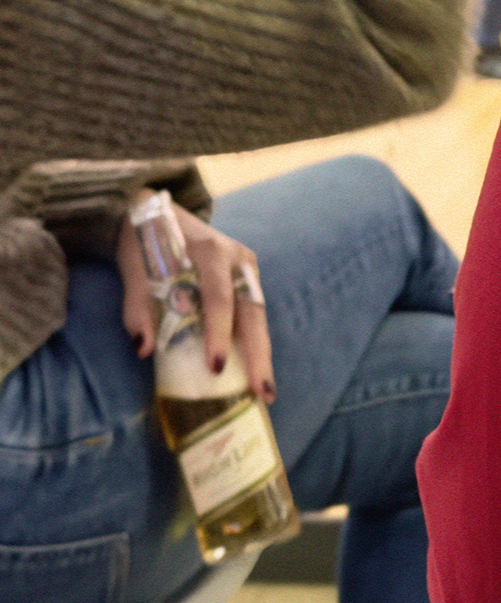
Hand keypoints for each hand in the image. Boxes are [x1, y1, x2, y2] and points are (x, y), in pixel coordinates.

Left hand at [117, 193, 275, 402]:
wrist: (154, 211)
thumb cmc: (143, 243)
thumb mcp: (133, 270)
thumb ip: (137, 307)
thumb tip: (143, 349)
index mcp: (210, 252)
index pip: (219, 299)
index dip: (218, 334)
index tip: (215, 368)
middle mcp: (236, 258)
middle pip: (253, 312)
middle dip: (258, 354)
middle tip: (262, 391)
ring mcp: (245, 267)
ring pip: (259, 315)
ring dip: (261, 353)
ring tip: (264, 389)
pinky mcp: (246, 277)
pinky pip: (253, 313)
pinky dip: (253, 342)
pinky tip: (254, 369)